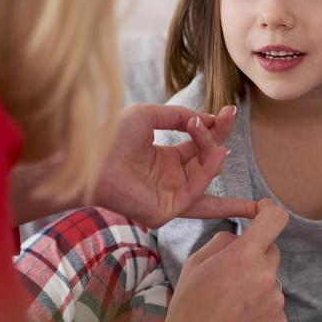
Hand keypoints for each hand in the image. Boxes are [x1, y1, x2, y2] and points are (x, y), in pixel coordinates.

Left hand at [92, 102, 254, 227]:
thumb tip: (209, 118)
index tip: (228, 111)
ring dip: (217, 157)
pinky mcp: (166, 211)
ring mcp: (169, 196)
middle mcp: (170, 180)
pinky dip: (208, 172)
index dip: (214, 129)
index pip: (198, 146)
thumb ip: (180, 116)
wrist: (92, 156)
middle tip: (229, 116)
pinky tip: (218, 152)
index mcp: (164, 160)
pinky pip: (196, 192)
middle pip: (206, 162)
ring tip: (223, 137)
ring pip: (206, 181)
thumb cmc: (112, 135)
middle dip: (220, 139)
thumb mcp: (149, 116)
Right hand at [149, 200, 288, 321]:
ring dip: (258, 284)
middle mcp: (266, 276)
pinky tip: (240, 320)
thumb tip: (238, 236)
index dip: (270, 211)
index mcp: (244, 255)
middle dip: (256, 255)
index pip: (275, 219)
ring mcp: (276, 301)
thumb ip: (222, 241)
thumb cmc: (189, 305)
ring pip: (272, 280)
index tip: (264, 212)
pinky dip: (261, 308)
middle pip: (272, 250)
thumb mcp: (195, 262)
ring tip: (232, 304)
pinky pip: (274, 305)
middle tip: (233, 273)